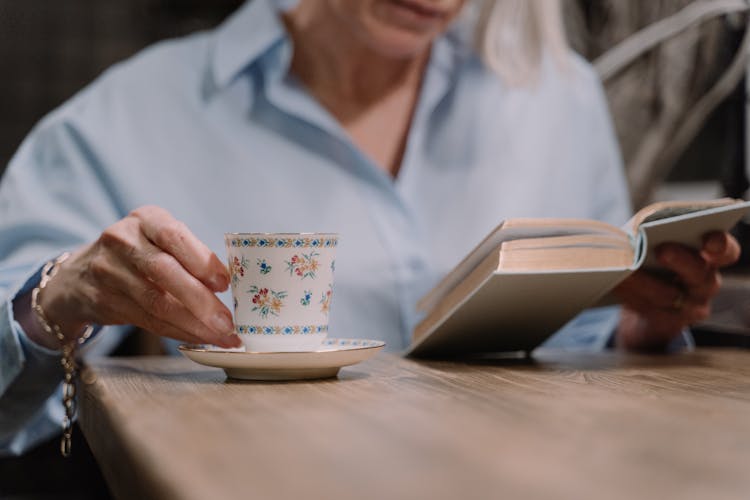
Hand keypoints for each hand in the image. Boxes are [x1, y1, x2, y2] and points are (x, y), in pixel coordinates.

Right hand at [32, 205, 240, 348]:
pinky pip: (147, 321)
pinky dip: (178, 332)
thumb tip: (228, 284)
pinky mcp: (102, 300)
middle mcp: (122, 240)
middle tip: (228, 322)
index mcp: (145, 218)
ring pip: (156, 303)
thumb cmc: (139, 254)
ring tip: (221, 337)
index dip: (201, 261)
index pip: (174, 236)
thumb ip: (190, 255)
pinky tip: (198, 337)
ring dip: (194, 325)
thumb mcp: (159, 240)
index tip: (225, 284)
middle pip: (165, 272)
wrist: (80, 274)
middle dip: (201, 301)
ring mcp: (108, 271)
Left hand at [613, 231, 740, 350]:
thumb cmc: (653, 261)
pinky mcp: (668, 321)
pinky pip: (649, 309)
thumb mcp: (656, 245)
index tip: (708, 242)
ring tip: (623, 268)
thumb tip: (632, 238)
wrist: (645, 302)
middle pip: (699, 273)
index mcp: (709, 258)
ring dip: (642, 280)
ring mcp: (690, 306)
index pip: (725, 251)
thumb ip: (654, 238)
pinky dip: (628, 294)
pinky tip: (613, 283)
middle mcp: (705, 282)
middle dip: (681, 260)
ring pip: (668, 295)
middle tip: (662, 251)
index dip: (720, 245)